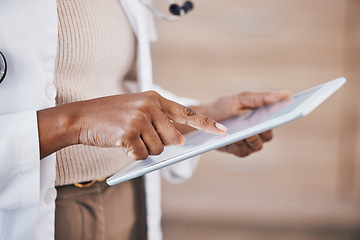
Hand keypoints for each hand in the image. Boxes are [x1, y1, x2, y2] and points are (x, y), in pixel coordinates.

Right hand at [37, 91, 226, 159]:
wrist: (81, 117)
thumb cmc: (111, 116)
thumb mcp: (138, 109)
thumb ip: (161, 121)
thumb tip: (181, 141)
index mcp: (155, 98)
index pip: (186, 113)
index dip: (206, 124)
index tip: (223, 131)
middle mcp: (150, 106)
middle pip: (174, 139)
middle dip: (161, 144)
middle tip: (141, 136)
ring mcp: (139, 118)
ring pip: (158, 149)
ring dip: (144, 149)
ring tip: (128, 137)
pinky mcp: (129, 133)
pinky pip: (142, 155)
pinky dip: (132, 154)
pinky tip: (120, 143)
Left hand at [195, 90, 290, 156]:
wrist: (204, 119)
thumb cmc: (225, 107)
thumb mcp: (242, 99)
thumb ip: (262, 98)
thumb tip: (287, 93)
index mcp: (264, 118)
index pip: (281, 118)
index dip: (288, 115)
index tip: (292, 110)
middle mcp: (260, 134)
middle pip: (268, 135)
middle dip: (264, 129)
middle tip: (262, 123)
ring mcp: (250, 144)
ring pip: (257, 144)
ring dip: (251, 137)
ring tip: (246, 131)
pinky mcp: (239, 151)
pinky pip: (243, 150)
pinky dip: (239, 143)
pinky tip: (235, 137)